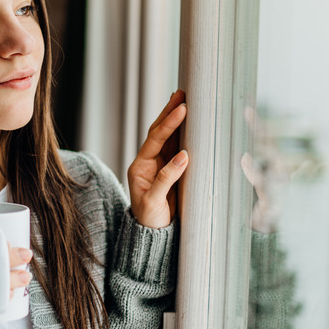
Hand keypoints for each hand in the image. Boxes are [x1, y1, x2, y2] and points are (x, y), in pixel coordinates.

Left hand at [127, 90, 188, 227]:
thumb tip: (184, 156)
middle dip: (169, 112)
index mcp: (140, 167)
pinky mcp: (169, 170)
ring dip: (175, 119)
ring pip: (167, 137)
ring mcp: (158, 165)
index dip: (168, 124)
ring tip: (183, 99)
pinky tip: (188, 122)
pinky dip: (182, 133)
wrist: (152, 234)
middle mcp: (148, 162)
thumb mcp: (155, 202)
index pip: (155, 140)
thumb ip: (166, 179)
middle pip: (158, 132)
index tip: (182, 110)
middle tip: (181, 93)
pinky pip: (175, 147)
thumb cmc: (150, 220)